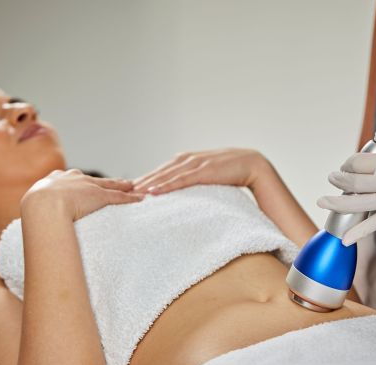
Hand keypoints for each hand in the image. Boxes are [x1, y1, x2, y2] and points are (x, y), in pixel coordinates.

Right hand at [21, 169, 144, 220]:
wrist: (42, 205)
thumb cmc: (34, 211)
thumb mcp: (33, 209)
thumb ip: (37, 215)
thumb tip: (33, 230)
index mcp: (54, 181)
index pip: (72, 181)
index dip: (80, 184)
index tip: (86, 185)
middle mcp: (72, 179)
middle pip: (92, 180)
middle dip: (103, 182)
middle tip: (113, 182)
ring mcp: (86, 187)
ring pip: (109, 186)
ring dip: (121, 187)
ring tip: (132, 187)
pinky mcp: (100, 196)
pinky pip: (119, 197)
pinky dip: (131, 198)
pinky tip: (140, 198)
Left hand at [132, 148, 268, 194]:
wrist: (253, 165)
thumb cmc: (230, 173)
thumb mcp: (207, 176)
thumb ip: (193, 180)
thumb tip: (182, 195)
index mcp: (187, 160)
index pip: (161, 170)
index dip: (145, 179)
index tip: (128, 189)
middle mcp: (188, 159)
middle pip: (159, 171)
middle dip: (140, 181)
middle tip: (122, 192)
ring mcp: (195, 163)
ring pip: (166, 175)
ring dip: (148, 184)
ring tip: (132, 193)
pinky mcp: (204, 171)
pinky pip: (181, 180)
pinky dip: (166, 185)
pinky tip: (154, 192)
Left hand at [317, 126, 375, 245]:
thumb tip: (361, 166)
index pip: (357, 164)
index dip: (347, 163)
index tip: (346, 165)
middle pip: (353, 183)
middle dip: (338, 180)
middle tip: (332, 178)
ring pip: (358, 204)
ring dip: (337, 202)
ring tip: (324, 200)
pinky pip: (375, 224)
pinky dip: (358, 232)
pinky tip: (344, 239)